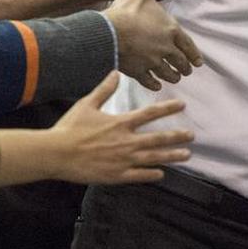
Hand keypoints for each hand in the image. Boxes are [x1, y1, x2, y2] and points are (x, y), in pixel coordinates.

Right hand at [48, 71, 192, 183]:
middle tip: (192, 136)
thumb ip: (104, 89)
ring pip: (154, 158)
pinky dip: (152, 174)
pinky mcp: (116, 175)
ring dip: (171, 156)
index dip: (168, 108)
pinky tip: (162, 174)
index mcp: (121, 123)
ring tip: (186, 155)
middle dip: (177, 137)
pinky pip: (139, 176)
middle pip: (158, 138)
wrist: (56, 153)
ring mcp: (123, 160)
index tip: (182, 106)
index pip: (150, 113)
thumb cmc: (70, 128)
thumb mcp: (87, 104)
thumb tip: (116, 73)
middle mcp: (126, 141)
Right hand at [103, 0, 203, 89]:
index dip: (194, 55)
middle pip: (180, 62)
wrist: (108, 32)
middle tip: (186, 70)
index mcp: (171, 30)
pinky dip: (155, 84)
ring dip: (173, 75)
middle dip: (184, 67)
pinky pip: (150, 81)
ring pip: (168, 73)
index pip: (188, 46)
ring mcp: (152, 62)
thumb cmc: (127, 9)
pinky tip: (156, 85)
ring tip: (175, 77)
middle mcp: (165, 49)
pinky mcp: (138, 71)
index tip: (198, 63)